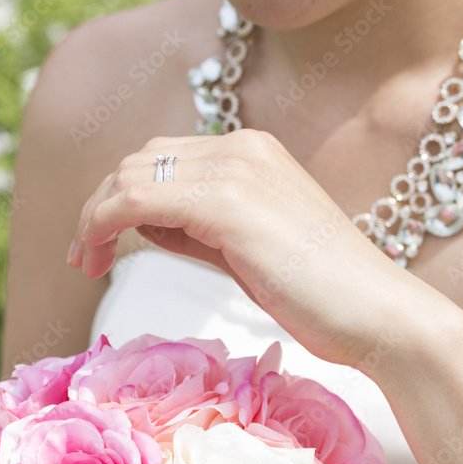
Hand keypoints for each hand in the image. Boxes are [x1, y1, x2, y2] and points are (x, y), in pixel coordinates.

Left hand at [67, 130, 445, 369]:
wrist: (379, 315)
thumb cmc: (318, 294)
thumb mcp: (243, 249)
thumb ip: (194, 227)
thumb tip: (141, 222)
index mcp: (250, 151)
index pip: (160, 158)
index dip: (118, 197)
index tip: (96, 243)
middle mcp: (241, 147)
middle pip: (137, 161)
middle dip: (98, 206)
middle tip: (83, 258)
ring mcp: (235, 170)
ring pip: (129, 177)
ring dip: (93, 218)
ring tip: (86, 264)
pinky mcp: (227, 202)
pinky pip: (135, 201)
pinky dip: (101, 225)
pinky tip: (95, 257)